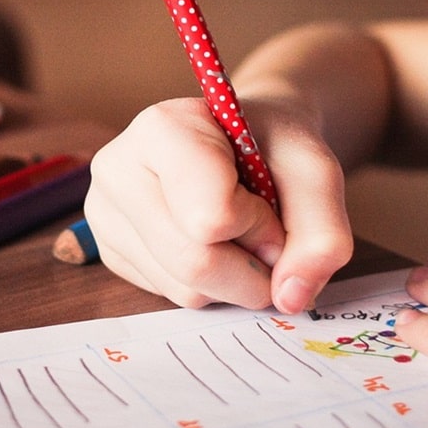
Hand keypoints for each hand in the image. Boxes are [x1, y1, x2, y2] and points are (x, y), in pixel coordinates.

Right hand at [84, 97, 351, 312]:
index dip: (260, 226)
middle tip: (268, 237)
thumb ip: (322, 232)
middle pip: (194, 263)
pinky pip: (169, 296)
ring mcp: (105, 214)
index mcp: (160, 129)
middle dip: (251, 268)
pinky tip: (211, 244)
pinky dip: (209, 285)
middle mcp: (117, 169)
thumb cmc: (272, 147)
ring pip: (184, 289)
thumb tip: (291, 298)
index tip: (269, 202)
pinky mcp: (110, 252)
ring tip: (237, 234)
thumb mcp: (315, 171)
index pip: (211, 217)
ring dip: (233, 280)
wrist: (242, 142)